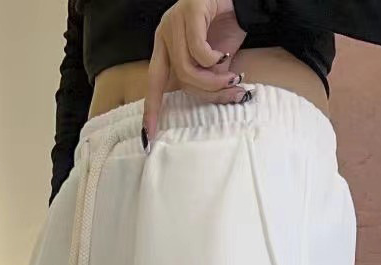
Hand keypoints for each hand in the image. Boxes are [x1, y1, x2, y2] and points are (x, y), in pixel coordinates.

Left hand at [143, 0, 249, 146]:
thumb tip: (219, 100)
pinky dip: (214, 60)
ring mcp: (175, 21)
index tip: (149, 137)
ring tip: (231, 76)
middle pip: (177, 78)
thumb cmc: (229, 24)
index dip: (152, 110)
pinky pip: (198, 50)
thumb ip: (211, 79)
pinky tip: (224, 55)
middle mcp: (166, 33)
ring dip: (212, 79)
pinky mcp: (189, 11)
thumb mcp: (218, 61)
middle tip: (230, 89)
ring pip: (186, 68)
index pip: (154, 82)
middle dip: (205, 90)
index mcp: (166, 46)